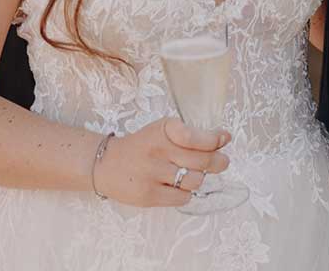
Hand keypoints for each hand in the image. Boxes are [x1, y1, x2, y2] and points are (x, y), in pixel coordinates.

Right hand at [93, 117, 230, 207]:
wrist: (105, 164)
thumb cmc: (140, 146)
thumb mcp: (161, 131)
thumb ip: (191, 134)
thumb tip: (224, 138)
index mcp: (162, 130)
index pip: (196, 137)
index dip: (215, 139)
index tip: (223, 139)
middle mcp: (157, 151)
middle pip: (202, 160)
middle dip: (218, 162)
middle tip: (222, 162)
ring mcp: (152, 174)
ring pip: (195, 180)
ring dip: (200, 178)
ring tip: (194, 174)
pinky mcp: (148, 196)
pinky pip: (182, 198)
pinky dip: (186, 193)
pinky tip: (178, 186)